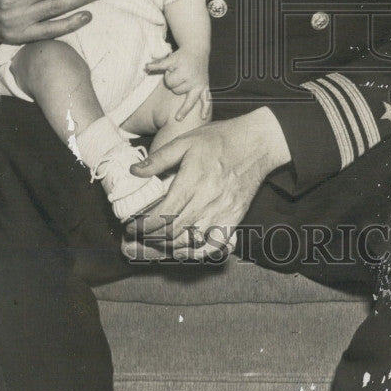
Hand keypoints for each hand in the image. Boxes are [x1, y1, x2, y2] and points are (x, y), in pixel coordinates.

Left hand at [124, 108, 290, 258]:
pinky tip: (187, 247)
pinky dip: (198, 251)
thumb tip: (134, 171)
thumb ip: (158, 159)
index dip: (144, 226)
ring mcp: (223, 212)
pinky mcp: (235, 218)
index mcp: (192, 181)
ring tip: (160, 240)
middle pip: (173, 231)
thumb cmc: (220, 139)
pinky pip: (215, 245)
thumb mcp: (185, 141)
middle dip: (153, 237)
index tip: (134, 226)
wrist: (257, 142)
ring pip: (191, 242)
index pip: (162, 215)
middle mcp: (207, 200)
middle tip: (142, 234)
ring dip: (171, 245)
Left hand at [146, 47, 210, 121]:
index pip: (170, 83)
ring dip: (184, 89)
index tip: (172, 68)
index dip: (169, 76)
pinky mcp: (205, 86)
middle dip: (176, 82)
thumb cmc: (181, 56)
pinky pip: (206, 100)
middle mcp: (193, 80)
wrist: (197, 50)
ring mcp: (200, 85)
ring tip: (186, 79)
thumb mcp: (170, 59)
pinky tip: (203, 117)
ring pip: (186, 98)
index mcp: (184, 73)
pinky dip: (205, 109)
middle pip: (177, 91)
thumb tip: (146, 67)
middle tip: (180, 72)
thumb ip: (158, 65)